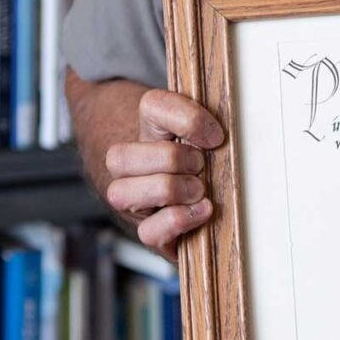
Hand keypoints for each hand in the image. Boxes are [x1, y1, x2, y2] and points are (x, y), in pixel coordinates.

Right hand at [104, 89, 224, 260]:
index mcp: (150, 132)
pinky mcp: (151, 233)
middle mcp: (132, 168)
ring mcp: (135, 203)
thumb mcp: (210, 138)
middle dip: (170, 159)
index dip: (188, 119)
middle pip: (120, 156)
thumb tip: (220, 136)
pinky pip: (148, 232)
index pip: (151, 106)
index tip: (216, 136)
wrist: (203, 203)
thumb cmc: (207, 165)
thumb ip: (213, 127)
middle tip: (200, 165)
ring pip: (122, 193)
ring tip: (200, 190)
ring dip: (170, 189)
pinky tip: (201, 211)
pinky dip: (179, 220)